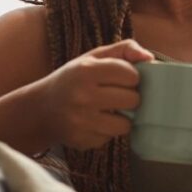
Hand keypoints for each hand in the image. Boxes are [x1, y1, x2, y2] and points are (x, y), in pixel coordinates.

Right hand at [35, 38, 154, 150]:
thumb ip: (124, 50)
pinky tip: (95, 122)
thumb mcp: (93, 57)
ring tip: (110, 109)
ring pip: (125, 124)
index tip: (124, 78)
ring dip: (122, 117)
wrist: (41, 109)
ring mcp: (81, 121)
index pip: (131, 75)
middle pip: (133, 100)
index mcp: (86, 71)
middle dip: (130, 97)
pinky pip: (110, 138)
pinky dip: (107, 131)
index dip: (132, 77)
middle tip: (118, 95)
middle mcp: (82, 96)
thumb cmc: (74, 78)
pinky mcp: (81, 141)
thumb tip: (150, 58)